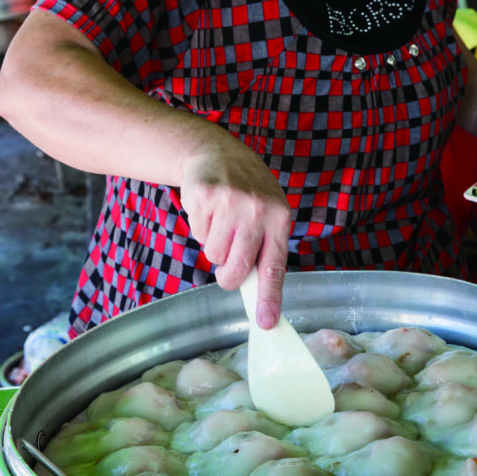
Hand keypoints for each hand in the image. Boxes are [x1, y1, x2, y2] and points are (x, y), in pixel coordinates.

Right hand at [179, 134, 290, 328]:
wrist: (220, 153)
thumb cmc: (248, 193)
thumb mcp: (268, 214)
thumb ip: (265, 249)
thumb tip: (260, 299)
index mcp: (279, 218)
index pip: (274, 266)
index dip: (269, 297)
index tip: (265, 322)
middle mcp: (256, 209)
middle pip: (236, 268)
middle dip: (228, 276)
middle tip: (226, 267)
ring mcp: (229, 201)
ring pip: (213, 253)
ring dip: (214, 245)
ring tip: (221, 222)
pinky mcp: (204, 196)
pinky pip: (197, 233)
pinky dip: (201, 227)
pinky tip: (210, 209)